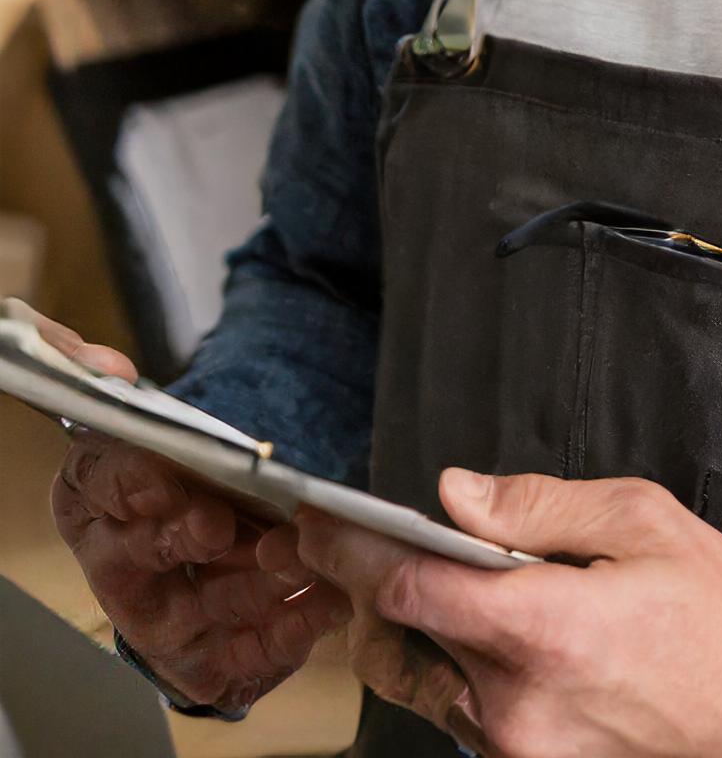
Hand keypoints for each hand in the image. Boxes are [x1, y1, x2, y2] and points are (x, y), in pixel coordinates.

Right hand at [43, 314, 349, 712]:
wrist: (214, 525)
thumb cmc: (182, 465)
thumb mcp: (156, 420)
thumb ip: (125, 387)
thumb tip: (107, 364)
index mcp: (96, 498)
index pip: (97, 486)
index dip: (128, 486)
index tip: (165, 480)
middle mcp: (120, 564)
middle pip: (139, 558)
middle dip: (182, 538)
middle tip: (225, 523)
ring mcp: (164, 617)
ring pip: (197, 610)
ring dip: (248, 586)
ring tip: (298, 555)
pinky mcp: (210, 655)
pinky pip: (242, 656)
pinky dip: (285, 633)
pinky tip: (328, 600)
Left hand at [283, 469, 721, 757]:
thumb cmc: (719, 617)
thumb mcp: (641, 521)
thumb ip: (537, 506)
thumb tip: (455, 495)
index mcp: (544, 631)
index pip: (408, 590)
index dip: (353, 549)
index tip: (320, 520)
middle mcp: (517, 705)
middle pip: (396, 640)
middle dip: (364, 585)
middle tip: (343, 543)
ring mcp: (518, 752)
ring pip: (421, 683)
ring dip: (405, 632)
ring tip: (415, 583)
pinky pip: (461, 718)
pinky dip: (453, 670)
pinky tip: (480, 631)